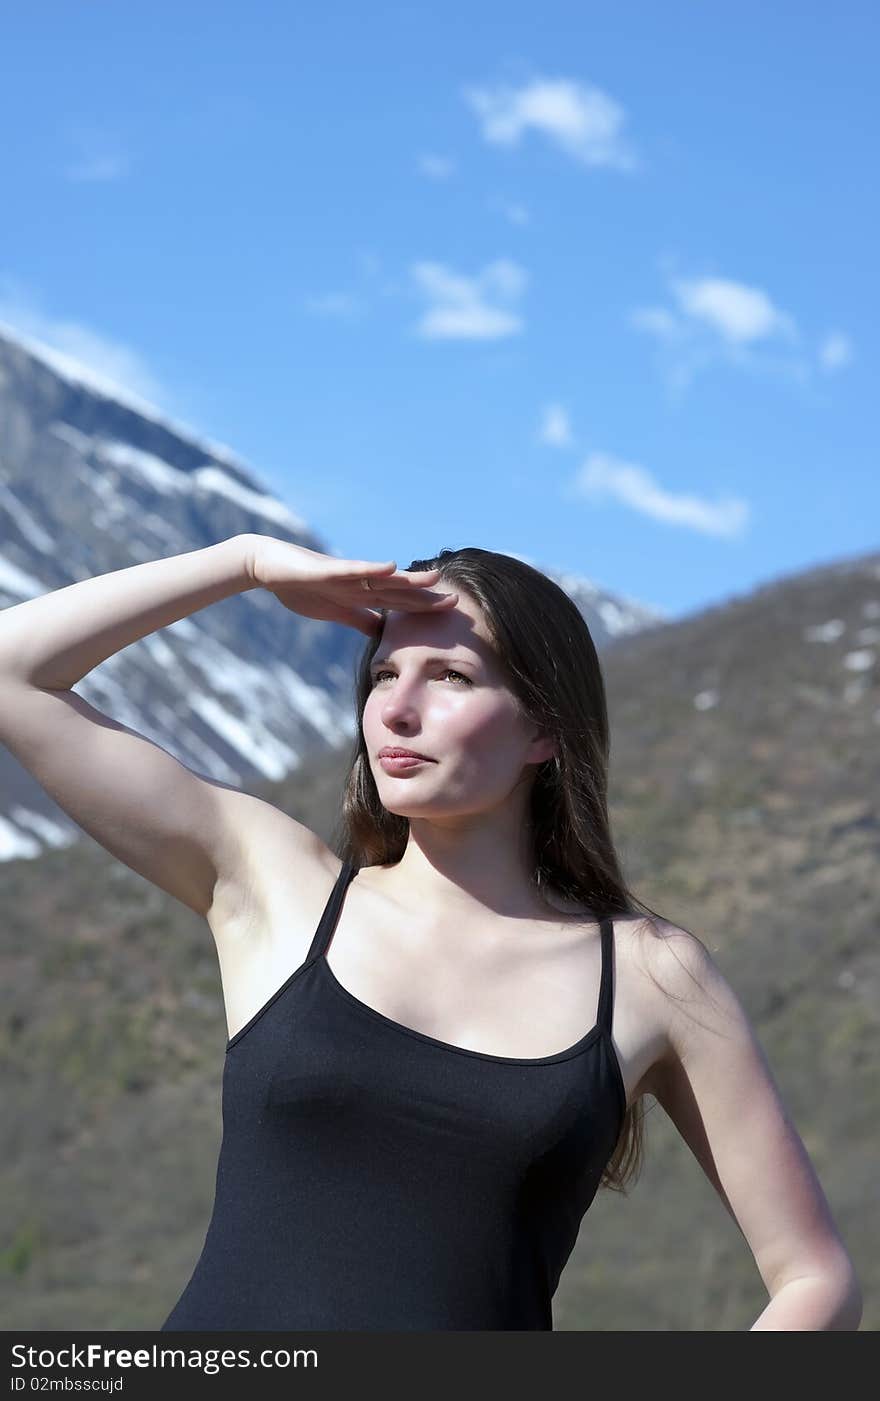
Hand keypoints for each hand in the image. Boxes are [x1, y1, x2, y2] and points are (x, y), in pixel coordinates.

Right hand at [243, 536, 458, 637]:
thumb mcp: (337, 612)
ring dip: (408, 579)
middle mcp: (361, 582)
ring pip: (383, 578)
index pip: (400, 604)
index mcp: (363, 595)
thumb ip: (361, 620)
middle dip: (427, 597)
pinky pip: (354, 568)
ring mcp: (346, 574)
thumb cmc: (301, 588)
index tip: (452, 614)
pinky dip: (372, 568)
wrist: (267, 568)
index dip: (425, 609)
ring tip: (433, 579)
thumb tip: (384, 634)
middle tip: (456, 601)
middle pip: (399, 591)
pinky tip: (391, 567)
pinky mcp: (328, 568)